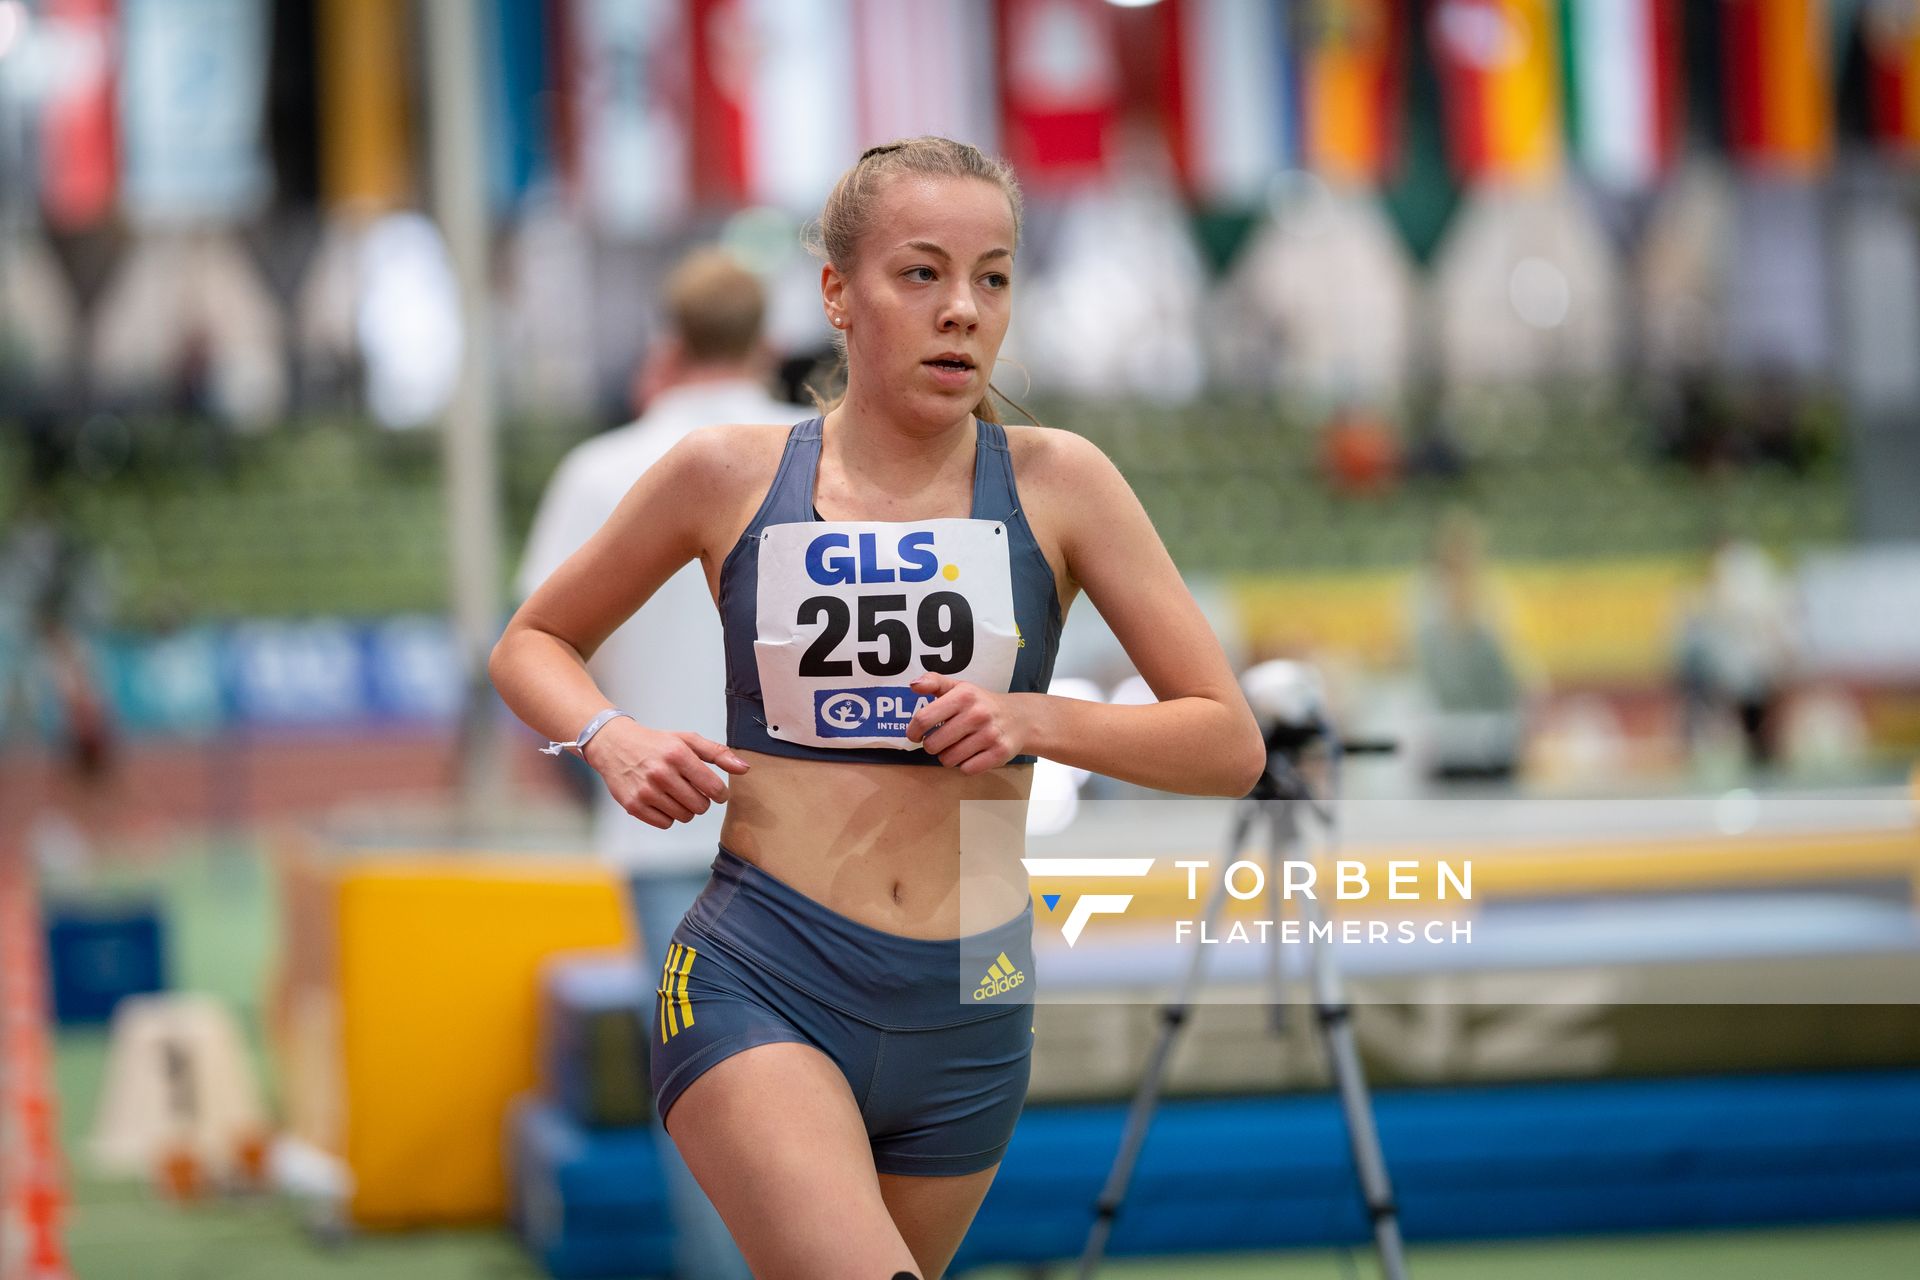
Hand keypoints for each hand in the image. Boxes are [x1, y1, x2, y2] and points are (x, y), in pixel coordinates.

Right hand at [583, 720, 749, 828]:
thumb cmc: (656, 743)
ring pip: (684, 816)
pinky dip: (668, 815)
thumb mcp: (687, 740)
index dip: (720, 793)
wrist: (614, 745)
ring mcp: (646, 791)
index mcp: (677, 754)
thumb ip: (718, 753)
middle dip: (702, 801)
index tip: (716, 791)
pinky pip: (665, 823)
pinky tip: (661, 800)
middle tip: (692, 790)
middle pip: (700, 806)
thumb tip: (744, 769)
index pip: (713, 788)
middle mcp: (661, 773)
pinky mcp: (633, 805)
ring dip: (685, 808)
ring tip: (676, 793)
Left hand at [904, 672, 1027, 773]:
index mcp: (964, 695)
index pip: (924, 719)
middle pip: (933, 744)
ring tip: (957, 747)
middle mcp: (977, 714)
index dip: (913, 731)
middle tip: (940, 741)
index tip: (915, 735)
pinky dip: (965, 766)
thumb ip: (934, 682)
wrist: (1020, 718)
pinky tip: (972, 754)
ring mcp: (990, 735)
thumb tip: (914, 685)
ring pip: (948, 760)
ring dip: (948, 757)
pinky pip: (967, 769)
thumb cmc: (981, 704)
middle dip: (932, 746)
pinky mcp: (999, 753)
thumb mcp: (960, 687)